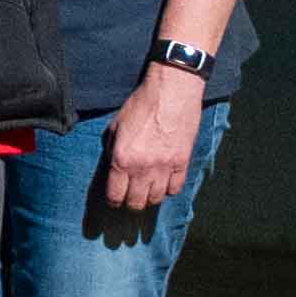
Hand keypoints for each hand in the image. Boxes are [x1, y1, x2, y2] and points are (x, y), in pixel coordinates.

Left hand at [104, 63, 207, 212]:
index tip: (114, 201)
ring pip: (156, 198)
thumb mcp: (116, 127)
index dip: (113, 201)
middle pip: (136, 202)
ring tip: (146, 192)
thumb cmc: (141, 105)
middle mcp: (142, 167)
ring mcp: (165, 167)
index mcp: (122, 158)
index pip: (115, 194)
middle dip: (130, 204)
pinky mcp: (183, 162)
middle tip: (130, 199)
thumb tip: (113, 168)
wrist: (171, 92)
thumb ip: (112, 149)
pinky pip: (176, 188)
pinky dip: (168, 189)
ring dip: (149, 198)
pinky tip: (164, 183)